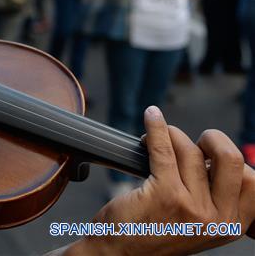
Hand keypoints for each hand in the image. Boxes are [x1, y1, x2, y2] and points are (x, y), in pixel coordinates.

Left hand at [72, 106, 254, 254]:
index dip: (232, 160)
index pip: (253, 181)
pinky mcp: (165, 195)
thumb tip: (216, 155)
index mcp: (231, 225)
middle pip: (231, 159)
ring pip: (192, 151)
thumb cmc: (155, 233)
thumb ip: (215, 197)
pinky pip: (164, 148)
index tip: (211, 158)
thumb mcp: (200, 225)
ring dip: (173, 136)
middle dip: (213, 140)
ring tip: (156, 142)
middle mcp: (217, 219)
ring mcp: (193, 207)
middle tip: (192, 143)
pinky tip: (151, 118)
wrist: (120, 253)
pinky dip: (157, 127)